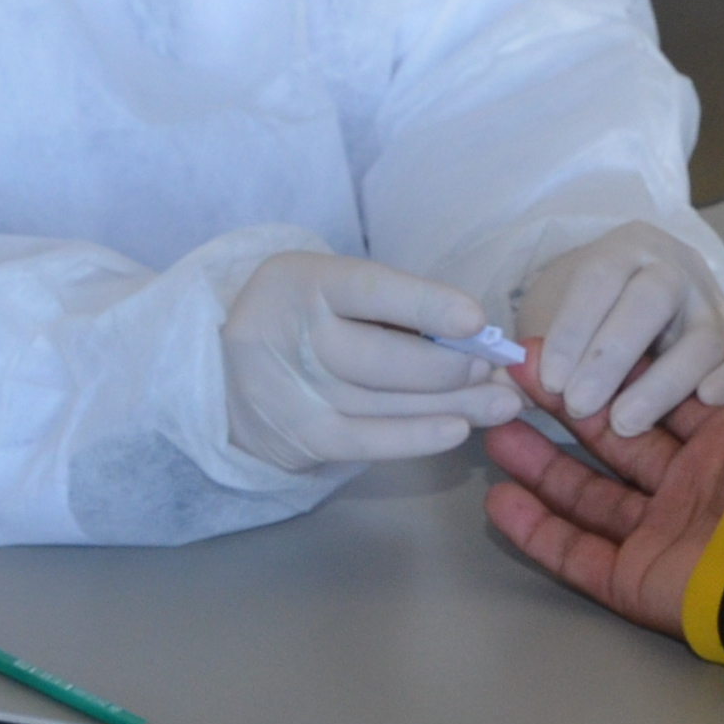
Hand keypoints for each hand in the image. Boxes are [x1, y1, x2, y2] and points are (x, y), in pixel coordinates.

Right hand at [223, 251, 522, 473]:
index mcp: (302, 281)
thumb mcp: (332, 289)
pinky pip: (367, 442)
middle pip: (381, 358)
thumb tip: (475, 336)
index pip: (369, 290)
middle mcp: (291, 336)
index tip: (476, 321)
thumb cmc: (306, 318)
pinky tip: (457, 430)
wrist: (224, 370)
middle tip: (494, 370)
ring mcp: (292, 392)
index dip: (426, 305)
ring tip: (499, 403)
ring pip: (384, 403)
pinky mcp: (300, 437)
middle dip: (450, 367)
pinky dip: (417, 437)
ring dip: (453, 406)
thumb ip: (392, 306)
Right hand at [483, 264, 723, 633]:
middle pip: (614, 443)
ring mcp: (661, 537)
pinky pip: (576, 554)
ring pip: (587, 496)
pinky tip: (496, 499)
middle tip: (515, 378)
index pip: (660, 400)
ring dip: (539, 467)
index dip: (615, 373)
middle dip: (565, 410)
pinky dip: (536, 531)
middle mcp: (692, 488)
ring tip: (490, 429)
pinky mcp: (636, 581)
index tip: (569, 347)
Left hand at [518, 223, 723, 438]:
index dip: (573, 329)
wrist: (624, 314)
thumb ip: (534, 355)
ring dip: (662, 382)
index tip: (548, 380)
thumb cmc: (580, 324)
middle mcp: (674, 266)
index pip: (598, 277)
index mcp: (622, 250)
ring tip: (624, 424)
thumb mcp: (549, 324)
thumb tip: (510, 382)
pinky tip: (706, 400)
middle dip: (612, 354)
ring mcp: (713, 303)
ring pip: (702, 336)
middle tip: (579, 405)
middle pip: (653, 298)